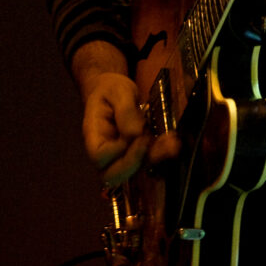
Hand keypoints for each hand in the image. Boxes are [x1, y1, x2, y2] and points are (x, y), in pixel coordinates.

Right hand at [81, 72, 180, 190]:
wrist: (114, 91)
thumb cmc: (111, 91)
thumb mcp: (117, 92)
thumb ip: (125, 111)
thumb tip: (135, 134)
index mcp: (93, 135)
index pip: (99, 155)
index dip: (117, 151)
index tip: (136, 134)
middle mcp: (105, 152)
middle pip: (112, 175)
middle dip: (134, 164)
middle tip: (149, 142)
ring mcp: (120, 157)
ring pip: (133, 172)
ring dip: (154, 159)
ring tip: (171, 143)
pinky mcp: (137, 154)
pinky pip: (148, 161)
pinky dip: (161, 153)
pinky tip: (172, 141)